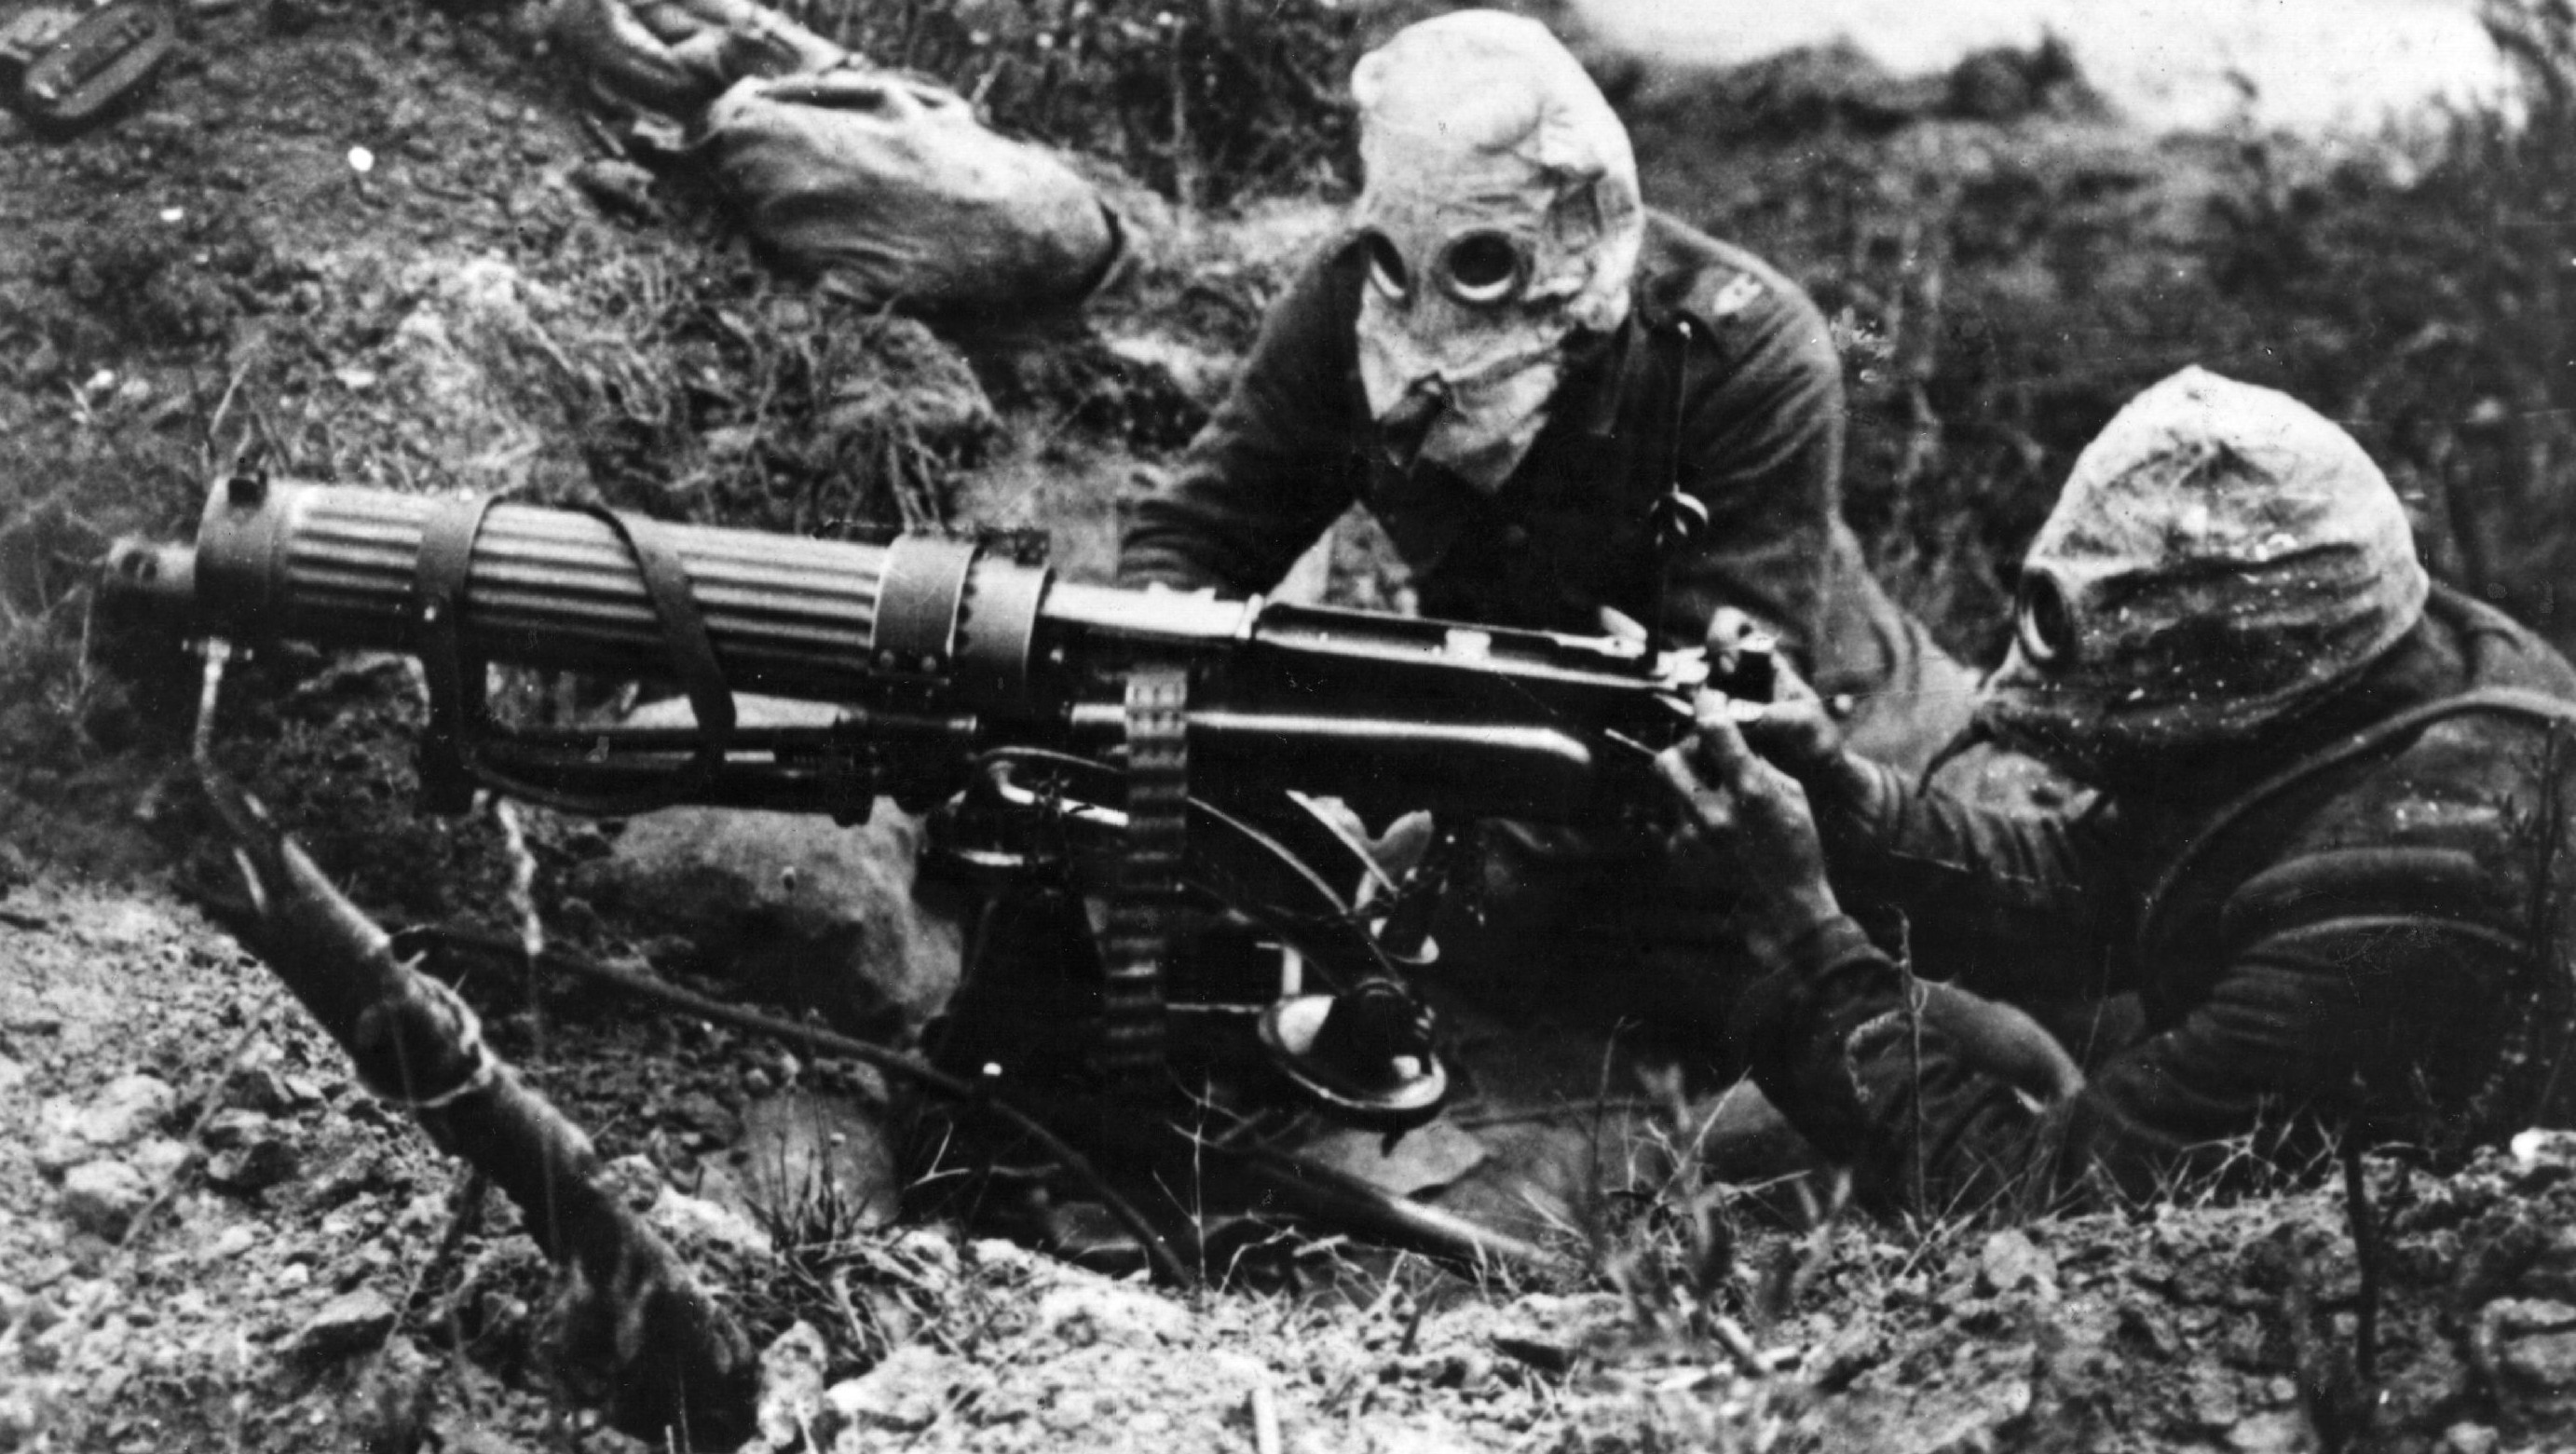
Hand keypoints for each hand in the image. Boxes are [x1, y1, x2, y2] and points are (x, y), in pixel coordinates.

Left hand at [1655, 690, 1842, 958]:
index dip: (1708, 705)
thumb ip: (1759, 760)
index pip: (1713, 728)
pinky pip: (1665, 818)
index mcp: (1750, 791)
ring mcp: (1693, 836)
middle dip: (1685, 748)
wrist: (1785, 903)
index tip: (1708, 699)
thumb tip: (1734, 730)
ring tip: (1704, 787)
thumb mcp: (1792, 792)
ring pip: (1666, 785)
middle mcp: (1715, 812)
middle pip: (1671, 756)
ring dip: (1683, 779)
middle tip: (1702, 752)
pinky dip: (1681, 812)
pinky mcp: (1679, 855)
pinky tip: (1704, 821)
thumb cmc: (1797, 844)